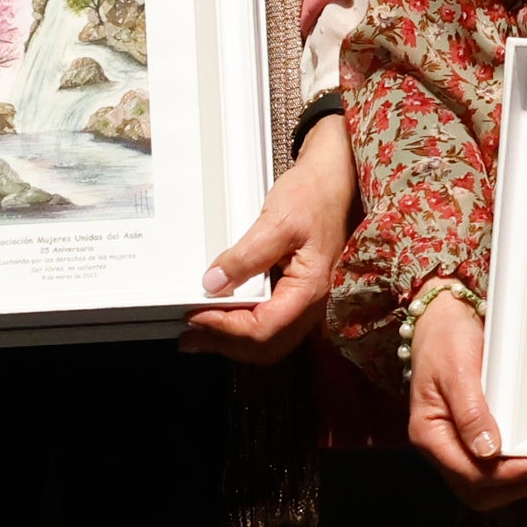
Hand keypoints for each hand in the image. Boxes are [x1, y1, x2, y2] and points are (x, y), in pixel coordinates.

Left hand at [189, 122, 353, 361]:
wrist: (337, 181)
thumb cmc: (315, 196)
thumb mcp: (277, 221)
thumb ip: (246, 256)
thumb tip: (213, 284)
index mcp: (309, 289)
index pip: (263, 328)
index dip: (225, 328)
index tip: (194, 316)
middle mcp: (311, 303)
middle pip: (266, 346)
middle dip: (226, 345)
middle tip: (189, 335)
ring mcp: (305, 301)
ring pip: (270, 341)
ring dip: (233, 342)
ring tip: (200, 333)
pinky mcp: (297, 293)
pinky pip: (272, 324)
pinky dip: (245, 328)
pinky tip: (224, 318)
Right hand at [405, 293, 526, 510]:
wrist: (443, 321)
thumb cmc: (446, 340)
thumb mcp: (457, 371)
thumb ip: (471, 412)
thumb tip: (488, 452)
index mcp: (429, 434)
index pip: (468, 473)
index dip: (505, 476)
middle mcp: (442, 447)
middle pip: (477, 490)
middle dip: (515, 488)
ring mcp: (458, 445)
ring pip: (487, 487)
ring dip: (520, 487)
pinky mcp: (474, 440)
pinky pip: (494, 469)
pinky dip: (520, 475)